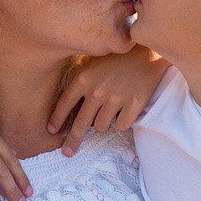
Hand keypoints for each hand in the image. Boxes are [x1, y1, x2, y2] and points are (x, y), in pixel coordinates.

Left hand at [47, 47, 168, 155]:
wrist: (148, 48)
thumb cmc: (118, 53)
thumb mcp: (93, 61)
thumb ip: (82, 81)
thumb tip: (72, 108)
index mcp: (83, 78)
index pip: (64, 104)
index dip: (57, 120)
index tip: (52, 131)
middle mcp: (97, 90)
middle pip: (81, 124)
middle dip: (73, 140)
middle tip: (68, 152)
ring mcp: (116, 98)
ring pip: (101, 126)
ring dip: (104, 123)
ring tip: (111, 109)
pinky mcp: (134, 103)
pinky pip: (121, 125)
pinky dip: (122, 121)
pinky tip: (125, 109)